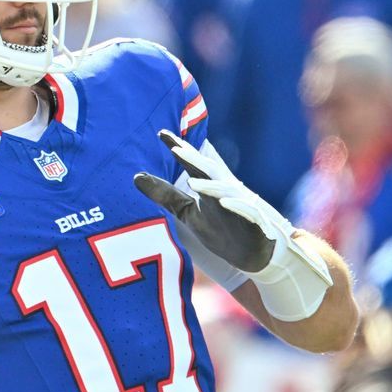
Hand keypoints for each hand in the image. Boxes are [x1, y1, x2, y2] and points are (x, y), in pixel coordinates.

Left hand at [134, 130, 323, 279]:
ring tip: (194, 183)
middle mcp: (226, 191)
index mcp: (210, 187)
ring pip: (227, 191)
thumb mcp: (188, 213)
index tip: (161, 134)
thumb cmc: (221, 230)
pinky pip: (248, 213)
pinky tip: (226, 203)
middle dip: (194, 159)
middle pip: (209, 171)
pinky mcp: (256, 223)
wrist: (253, 257)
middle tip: (176, 148)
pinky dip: (237, 207)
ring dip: (211, 186)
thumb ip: (165, 195)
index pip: (193, 164)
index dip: (179, 149)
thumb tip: (136, 177)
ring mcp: (242, 205)